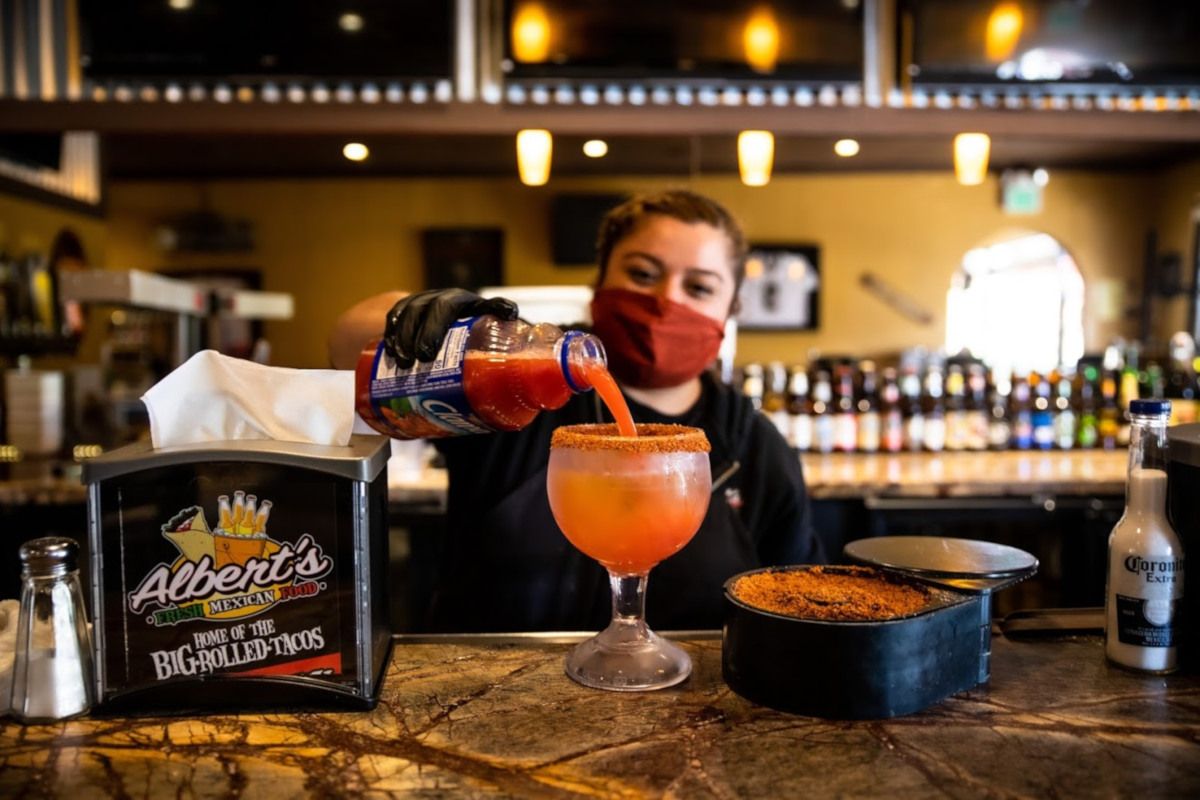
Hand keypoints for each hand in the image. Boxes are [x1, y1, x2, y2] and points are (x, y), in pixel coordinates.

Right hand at [383, 289, 518, 368]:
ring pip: (415, 309)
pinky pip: (395, 316)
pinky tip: (390, 352)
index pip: (493, 305)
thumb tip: (528, 408)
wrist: (431, 328)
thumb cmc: (463, 349)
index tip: (509, 314)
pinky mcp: (405, 308)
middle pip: (443, 306)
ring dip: (407, 335)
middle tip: (426, 356)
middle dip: (432, 330)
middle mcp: (453, 301)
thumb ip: (497, 372)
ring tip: (405, 362)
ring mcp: (427, 301)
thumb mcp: (479, 356)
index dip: (500, 308)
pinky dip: (391, 333)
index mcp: (478, 311)